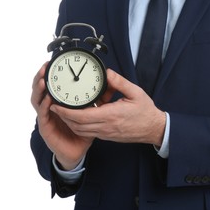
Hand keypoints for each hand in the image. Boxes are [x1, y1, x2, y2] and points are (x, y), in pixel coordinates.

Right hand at [31, 62, 92, 169]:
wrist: (77, 150)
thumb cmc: (83, 131)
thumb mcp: (95, 110)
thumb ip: (101, 97)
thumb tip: (108, 82)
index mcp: (61, 102)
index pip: (54, 85)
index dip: (52, 74)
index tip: (53, 62)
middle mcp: (51, 108)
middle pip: (42, 89)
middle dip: (41, 77)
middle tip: (45, 66)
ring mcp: (47, 117)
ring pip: (38, 100)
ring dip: (39, 89)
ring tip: (43, 79)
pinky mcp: (45, 127)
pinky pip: (42, 114)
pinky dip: (43, 105)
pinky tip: (47, 98)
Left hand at [49, 69, 165, 145]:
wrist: (153, 128)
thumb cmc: (146, 112)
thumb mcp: (135, 92)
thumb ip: (119, 82)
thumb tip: (107, 73)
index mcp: (111, 115)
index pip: (81, 116)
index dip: (65, 111)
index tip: (56, 104)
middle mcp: (106, 126)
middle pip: (76, 125)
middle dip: (63, 116)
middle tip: (55, 106)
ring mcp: (106, 133)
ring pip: (81, 131)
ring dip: (70, 122)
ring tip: (64, 111)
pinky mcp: (108, 136)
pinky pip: (89, 132)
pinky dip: (79, 126)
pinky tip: (80, 117)